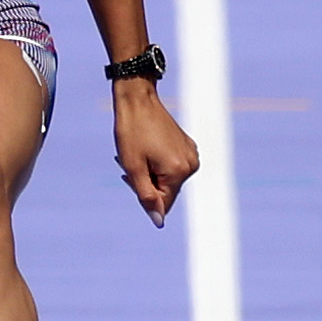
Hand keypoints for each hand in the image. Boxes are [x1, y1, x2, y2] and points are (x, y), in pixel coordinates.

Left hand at [111, 80, 199, 227]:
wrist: (137, 99)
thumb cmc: (132, 132)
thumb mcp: (133, 168)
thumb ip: (146, 196)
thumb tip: (158, 221)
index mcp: (179, 171)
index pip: (163, 202)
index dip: (143, 194)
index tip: (129, 175)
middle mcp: (191, 164)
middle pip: (166, 191)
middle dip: (146, 182)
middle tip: (129, 163)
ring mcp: (191, 154)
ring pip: (168, 179)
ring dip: (150, 172)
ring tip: (138, 153)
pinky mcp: (187, 146)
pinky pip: (172, 166)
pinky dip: (157, 163)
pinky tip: (147, 147)